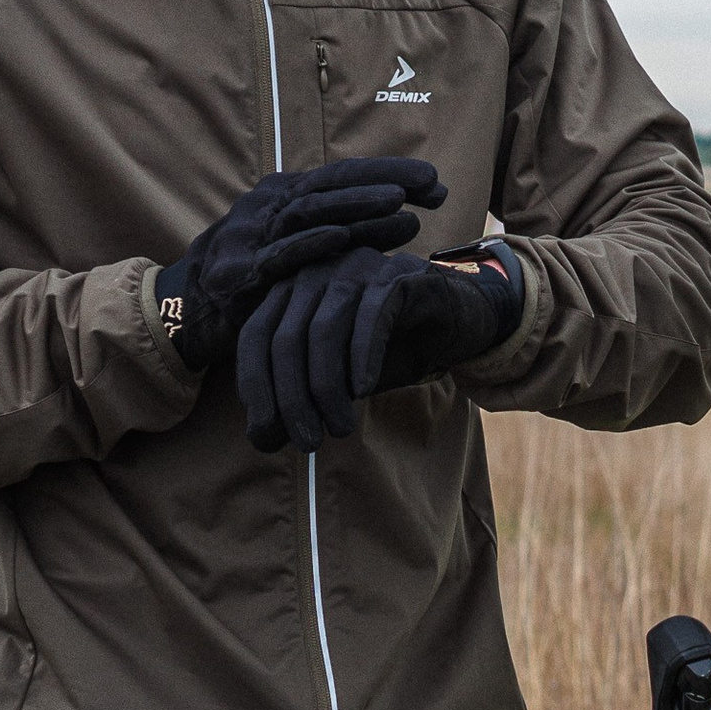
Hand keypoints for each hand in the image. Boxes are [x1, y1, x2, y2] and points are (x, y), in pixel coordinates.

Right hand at [152, 157, 444, 371]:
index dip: (390, 173)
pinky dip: (309, 244)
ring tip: (397, 203)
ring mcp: (253, 236)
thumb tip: (410, 220)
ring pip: (309, 211)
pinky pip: (277, 255)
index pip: (344, 175)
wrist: (191, 308)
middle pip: (332, 184)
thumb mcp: (308, 248)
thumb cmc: (260, 277)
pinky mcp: (241, 273)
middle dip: (382, 181)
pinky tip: (341, 236)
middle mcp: (270, 206)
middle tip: (429, 184)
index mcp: (287, 194)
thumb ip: (351, 232)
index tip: (435, 181)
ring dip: (353, 206)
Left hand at [236, 241, 523, 452]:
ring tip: (339, 427)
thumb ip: (303, 398)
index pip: (255, 336)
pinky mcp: (397, 274)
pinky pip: (371, 316)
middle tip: (307, 442)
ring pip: (324, 329)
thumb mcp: (340, 380)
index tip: (263, 435)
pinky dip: (363, 357)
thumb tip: (263, 438)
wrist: (456, 323)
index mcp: (290, 291)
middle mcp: (316, 271)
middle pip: (285, 337)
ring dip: (327, 387)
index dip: (255, 388)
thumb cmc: (390, 350)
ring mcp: (356, 267)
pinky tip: (363, 390)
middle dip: (292, 398)